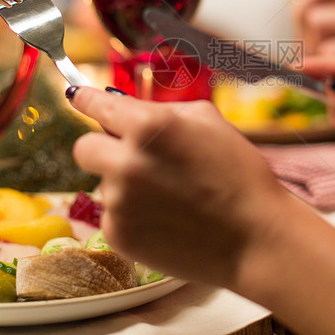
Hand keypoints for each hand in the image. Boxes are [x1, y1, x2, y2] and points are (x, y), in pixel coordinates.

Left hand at [68, 88, 290, 286]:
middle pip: (84, 147)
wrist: (256, 237)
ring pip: (103, 184)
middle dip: (104, 148)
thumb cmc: (239, 173)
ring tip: (169, 197)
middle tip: (131, 157)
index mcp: (147, 126)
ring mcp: (118, 203)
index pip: (95, 104)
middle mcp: (125, 162)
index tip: (77, 97)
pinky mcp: (119, 236)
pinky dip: (132, 215)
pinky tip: (166, 219)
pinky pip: (112, 215)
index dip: (85, 99)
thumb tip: (123, 107)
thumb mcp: (208, 121)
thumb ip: (161, 111)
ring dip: (125, 185)